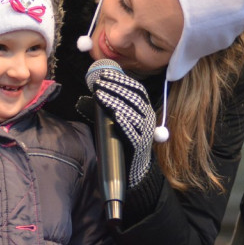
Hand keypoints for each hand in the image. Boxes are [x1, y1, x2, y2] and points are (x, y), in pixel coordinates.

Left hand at [89, 68, 155, 187]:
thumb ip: (111, 105)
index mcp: (144, 109)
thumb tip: (95, 88)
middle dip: (115, 88)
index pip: (136, 89)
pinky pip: (133, 132)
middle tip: (98, 83)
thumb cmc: (122, 140)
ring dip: (116, 102)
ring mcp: (145, 132)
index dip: (121, 80)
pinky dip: (124, 122)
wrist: (133, 169)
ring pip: (133, 113)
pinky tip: (114, 115)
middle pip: (134, 99)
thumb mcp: (119, 120)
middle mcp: (148, 118)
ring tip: (100, 95)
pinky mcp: (139, 146)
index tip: (105, 74)